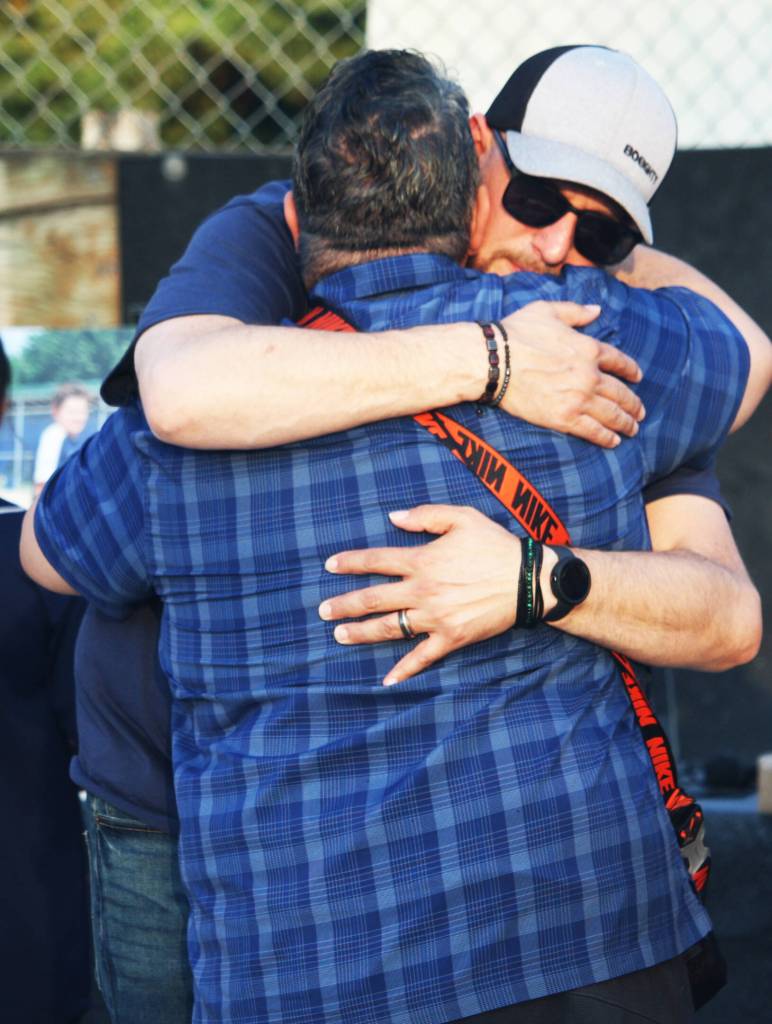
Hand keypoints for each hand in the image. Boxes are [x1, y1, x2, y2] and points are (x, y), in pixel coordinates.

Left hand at [318, 505, 521, 685]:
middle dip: (344, 604)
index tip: (329, 565)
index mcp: (422, 560)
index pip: (376, 560)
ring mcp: (434, 618)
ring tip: (339, 636)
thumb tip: (393, 517)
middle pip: (373, 598)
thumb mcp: (461, 518)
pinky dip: (404, 670)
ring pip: (388, 628)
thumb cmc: (495, 545)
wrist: (528, 580)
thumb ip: (425, 515)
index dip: (350, 562)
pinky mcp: (450, 638)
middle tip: (322, 611)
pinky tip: (386, 680)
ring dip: (360, 633)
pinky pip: (422, 657)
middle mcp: (422, 591)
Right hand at [499, 301, 644, 447]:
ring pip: (611, 414)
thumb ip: (576, 311)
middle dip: (633, 404)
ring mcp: (578, 399)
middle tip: (640, 412)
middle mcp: (589, 375)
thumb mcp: (548, 311)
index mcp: (588, 348)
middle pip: (620, 392)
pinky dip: (606, 437)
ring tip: (633, 428)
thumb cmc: (516, 333)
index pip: (619, 361)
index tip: (637, 377)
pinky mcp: (564, 418)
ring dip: (625, 423)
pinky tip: (614, 441)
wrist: (493, 361)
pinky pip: (593, 431)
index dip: (631, 370)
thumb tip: (597, 310)